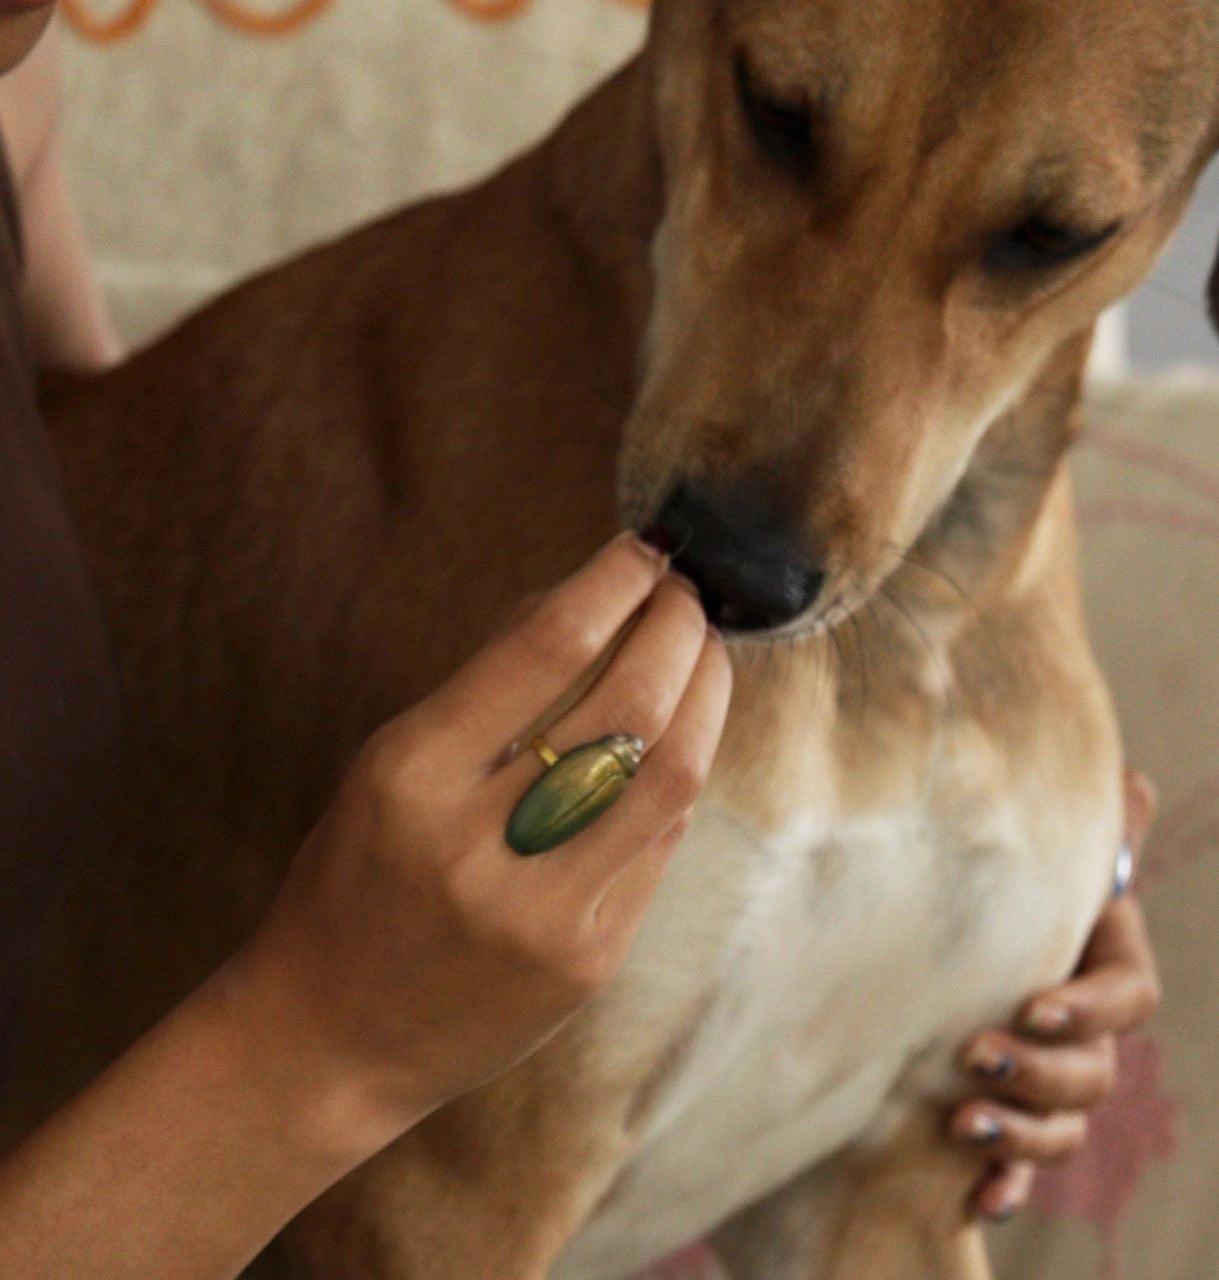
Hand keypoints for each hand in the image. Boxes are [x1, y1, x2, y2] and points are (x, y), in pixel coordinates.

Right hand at [231, 532, 731, 1154]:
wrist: (332, 1038)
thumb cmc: (351, 881)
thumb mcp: (387, 766)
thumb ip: (484, 686)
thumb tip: (587, 601)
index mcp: (410, 775)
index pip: (543, 648)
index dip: (610, 583)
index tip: (644, 550)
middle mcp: (480, 842)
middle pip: (628, 703)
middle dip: (676, 628)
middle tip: (687, 594)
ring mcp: (545, 910)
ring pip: (671, 772)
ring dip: (704, 692)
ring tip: (704, 650)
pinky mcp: (589, 958)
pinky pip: (662, 840)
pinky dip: (679, 769)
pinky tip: (682, 734)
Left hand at [951, 769, 1161, 1221]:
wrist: (949, 939)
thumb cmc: (1000, 889)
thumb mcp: (1037, 860)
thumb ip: (1086, 827)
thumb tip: (1130, 779)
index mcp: (1100, 966)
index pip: (1127, 997)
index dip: (1089, 1007)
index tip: (1033, 1005)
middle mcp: (1085, 1033)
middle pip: (1096, 1071)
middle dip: (1041, 1070)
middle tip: (973, 1054)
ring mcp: (1051, 1080)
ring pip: (1066, 1125)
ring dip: (1023, 1132)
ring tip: (961, 1121)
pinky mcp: (1011, 1113)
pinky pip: (1025, 1164)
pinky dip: (1008, 1180)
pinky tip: (980, 1196)